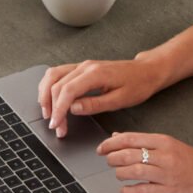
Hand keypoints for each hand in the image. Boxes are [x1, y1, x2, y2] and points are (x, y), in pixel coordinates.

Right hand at [38, 57, 169, 135]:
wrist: (146, 71)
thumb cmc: (138, 85)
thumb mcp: (120, 100)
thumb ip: (95, 104)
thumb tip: (73, 108)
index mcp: (95, 73)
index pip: (67, 91)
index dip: (59, 110)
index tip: (56, 125)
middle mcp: (85, 66)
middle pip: (56, 84)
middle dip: (52, 107)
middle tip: (55, 127)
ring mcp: (82, 65)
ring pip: (52, 75)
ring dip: (45, 94)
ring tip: (48, 113)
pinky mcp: (81, 68)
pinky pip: (58, 73)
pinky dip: (50, 86)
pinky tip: (50, 98)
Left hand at [100, 132, 192, 192]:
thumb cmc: (191, 160)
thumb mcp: (168, 145)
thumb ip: (143, 142)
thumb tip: (117, 137)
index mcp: (164, 141)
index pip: (130, 139)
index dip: (111, 143)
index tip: (101, 148)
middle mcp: (165, 156)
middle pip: (129, 154)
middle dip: (112, 158)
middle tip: (108, 161)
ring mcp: (167, 175)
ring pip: (133, 171)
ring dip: (119, 173)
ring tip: (118, 174)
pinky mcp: (169, 192)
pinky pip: (142, 190)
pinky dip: (129, 190)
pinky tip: (125, 189)